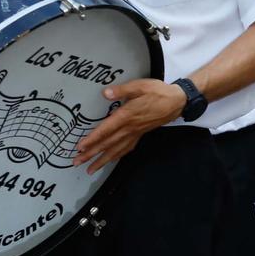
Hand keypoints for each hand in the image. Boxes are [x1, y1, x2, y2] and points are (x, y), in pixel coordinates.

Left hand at [72, 79, 188, 172]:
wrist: (177, 102)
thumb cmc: (159, 92)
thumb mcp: (140, 86)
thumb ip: (122, 90)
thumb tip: (106, 93)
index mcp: (127, 115)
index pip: (106, 130)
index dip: (92, 139)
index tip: (80, 147)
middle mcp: (130, 128)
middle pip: (108, 144)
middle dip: (92, 154)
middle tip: (77, 162)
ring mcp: (135, 133)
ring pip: (116, 150)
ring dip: (102, 160)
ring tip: (90, 169)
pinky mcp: (140, 134)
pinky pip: (126, 148)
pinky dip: (117, 156)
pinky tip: (110, 160)